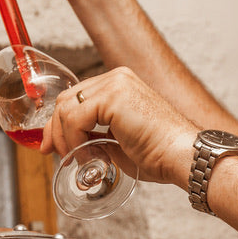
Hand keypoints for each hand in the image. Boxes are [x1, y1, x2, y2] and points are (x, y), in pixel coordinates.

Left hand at [41, 67, 198, 188]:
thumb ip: (97, 137)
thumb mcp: (120, 143)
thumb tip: (74, 146)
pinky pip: (74, 118)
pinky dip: (74, 140)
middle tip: (56, 154)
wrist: (183, 156)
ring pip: (66, 108)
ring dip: (66, 139)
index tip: (54, 147)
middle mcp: (117, 78)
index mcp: (120, 85)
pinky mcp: (112, 97)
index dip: (59, 123)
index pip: (76, 98)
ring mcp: (115, 84)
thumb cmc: (161, 154)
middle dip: (55, 129)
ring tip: (81, 160)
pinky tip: (87, 156)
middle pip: (66, 99)